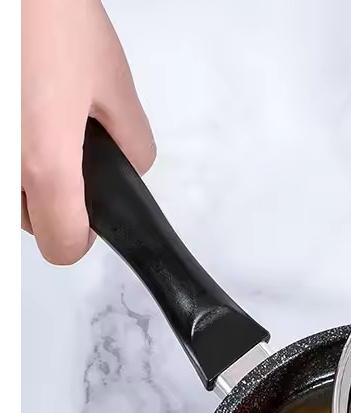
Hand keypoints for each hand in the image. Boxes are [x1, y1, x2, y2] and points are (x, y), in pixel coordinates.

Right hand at [22, 0, 154, 264]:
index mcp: (42, 163)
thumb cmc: (40, 9)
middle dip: (49, 189)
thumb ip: (131, 140)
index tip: (89, 217)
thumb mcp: (112, 79)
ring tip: (33, 102)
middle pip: (26, 217)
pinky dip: (7, 135)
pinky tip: (15, 95)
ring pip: (4, 187)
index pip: (63, 245)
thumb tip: (132, 165)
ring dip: (21, 162)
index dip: (83, 234)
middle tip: (60, 135)